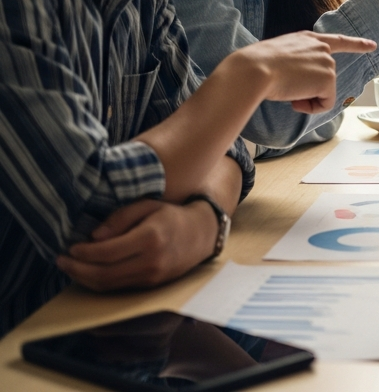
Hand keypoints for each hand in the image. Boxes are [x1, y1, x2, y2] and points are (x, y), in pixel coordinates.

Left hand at [57, 198, 218, 291]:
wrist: (201, 234)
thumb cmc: (171, 215)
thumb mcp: (147, 206)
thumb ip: (120, 218)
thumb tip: (94, 237)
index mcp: (150, 238)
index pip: (107, 252)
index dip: (84, 253)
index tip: (70, 247)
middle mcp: (151, 262)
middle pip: (104, 274)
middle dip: (78, 270)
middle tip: (61, 261)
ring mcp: (152, 276)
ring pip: (109, 285)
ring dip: (85, 279)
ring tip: (70, 268)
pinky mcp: (151, 285)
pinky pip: (118, 287)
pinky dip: (99, 283)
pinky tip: (89, 273)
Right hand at [229, 31, 375, 113]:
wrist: (254, 70)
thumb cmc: (256, 65)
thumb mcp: (278, 55)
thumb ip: (295, 61)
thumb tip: (294, 80)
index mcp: (307, 39)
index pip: (337, 40)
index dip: (356, 44)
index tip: (372, 45)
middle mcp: (321, 47)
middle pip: (325, 78)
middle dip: (308, 90)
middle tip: (286, 89)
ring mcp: (327, 62)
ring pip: (323, 92)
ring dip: (305, 98)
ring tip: (286, 91)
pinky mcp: (328, 79)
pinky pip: (325, 103)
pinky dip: (311, 107)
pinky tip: (295, 100)